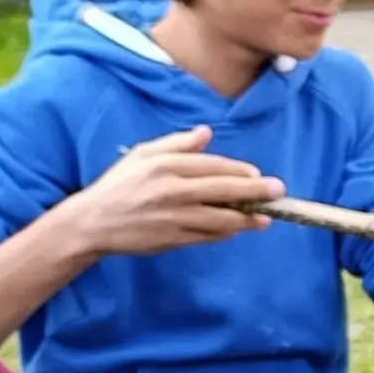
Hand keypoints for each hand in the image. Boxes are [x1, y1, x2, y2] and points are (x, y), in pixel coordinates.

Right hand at [65, 128, 275, 257]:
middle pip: (224, 190)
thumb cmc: (119, 185)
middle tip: (278, 192)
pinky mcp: (174, 239)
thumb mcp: (142, 154)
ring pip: (220, 218)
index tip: (257, 174)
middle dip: (255, 192)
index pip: (212, 166)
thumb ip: (176, 143)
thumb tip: (206, 133)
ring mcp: (175, 217)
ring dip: (247, 219)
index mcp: (166, 166)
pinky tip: (239, 229)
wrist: (95, 222)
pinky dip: (225, 233)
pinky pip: (208, 236)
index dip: (239, 171)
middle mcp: (173, 191)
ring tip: (265, 218)